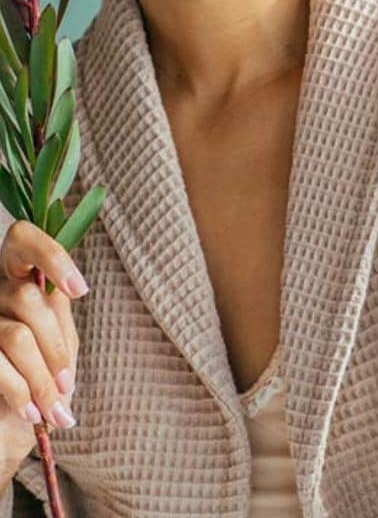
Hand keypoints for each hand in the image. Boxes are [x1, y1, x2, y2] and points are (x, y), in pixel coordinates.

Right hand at [0, 220, 84, 465]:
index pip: (23, 238)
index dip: (52, 256)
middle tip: (67, 386)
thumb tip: (65, 290)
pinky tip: (33, 412)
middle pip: (28, 298)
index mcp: (16, 276)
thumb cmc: (38, 375)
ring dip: (41, 377)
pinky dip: (21, 390)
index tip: (80, 290)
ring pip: (15, 335)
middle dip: (55, 347)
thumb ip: (57, 314)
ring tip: (56, 409)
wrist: (6, 427)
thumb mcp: (56, 340)